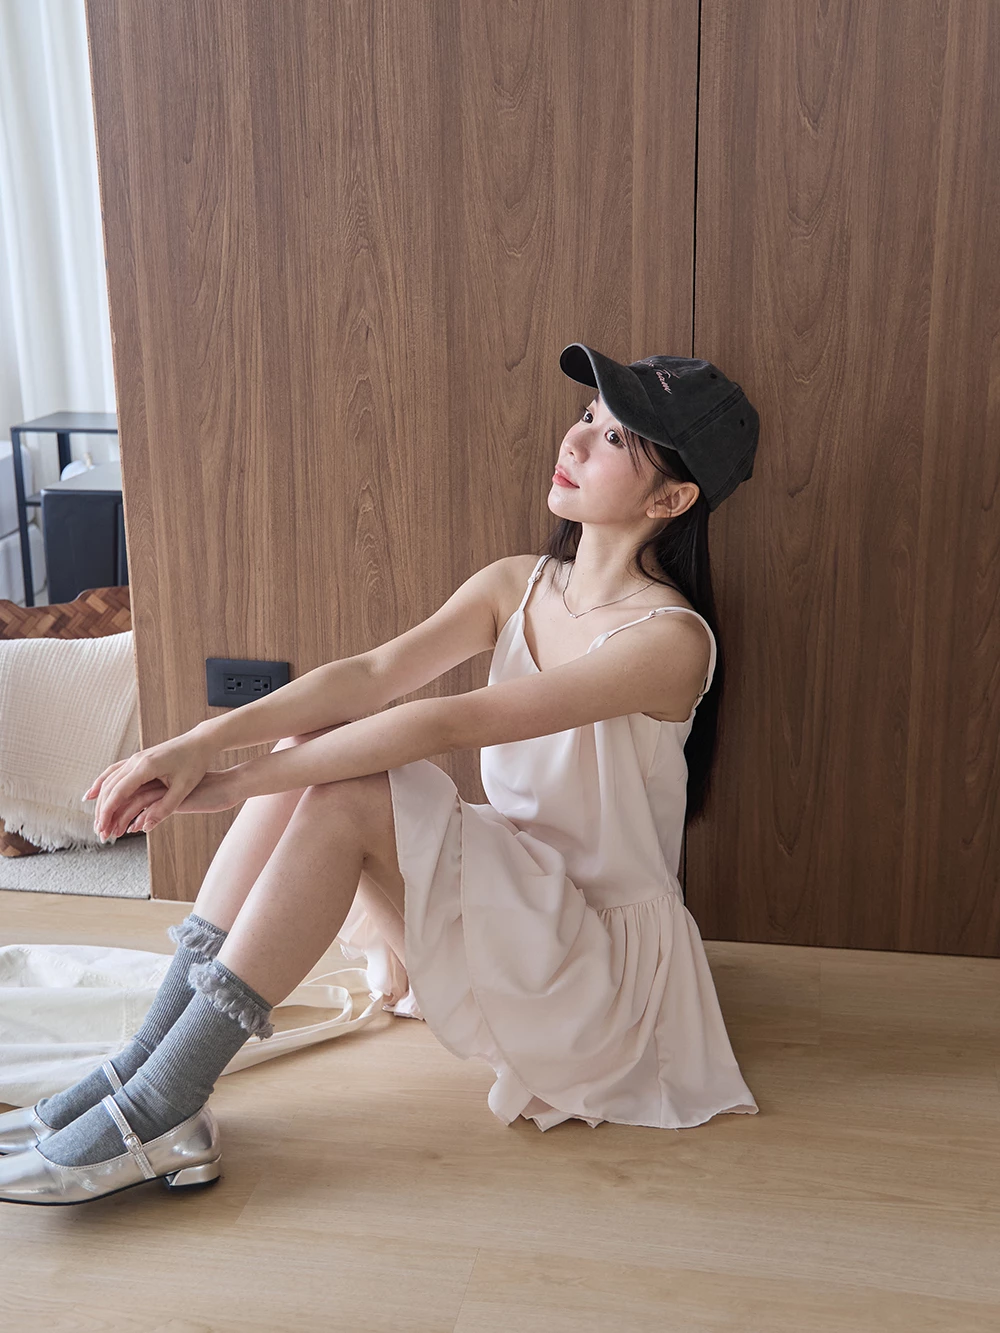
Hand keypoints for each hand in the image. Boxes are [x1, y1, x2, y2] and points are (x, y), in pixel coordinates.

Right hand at [83, 733, 232, 840]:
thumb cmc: (195, 763)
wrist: (199, 742)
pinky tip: (93, 794)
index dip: (108, 813)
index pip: (119, 793)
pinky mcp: (138, 758)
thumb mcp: (184, 788)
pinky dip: (102, 784)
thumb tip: (145, 828)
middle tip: (99, 832)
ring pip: (109, 780)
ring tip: (97, 821)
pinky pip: (114, 772)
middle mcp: (136, 760)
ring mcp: (135, 758)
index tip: (102, 830)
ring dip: (100, 800)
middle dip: (102, 811)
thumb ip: (165, 808)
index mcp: (146, 767)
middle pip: (109, 788)